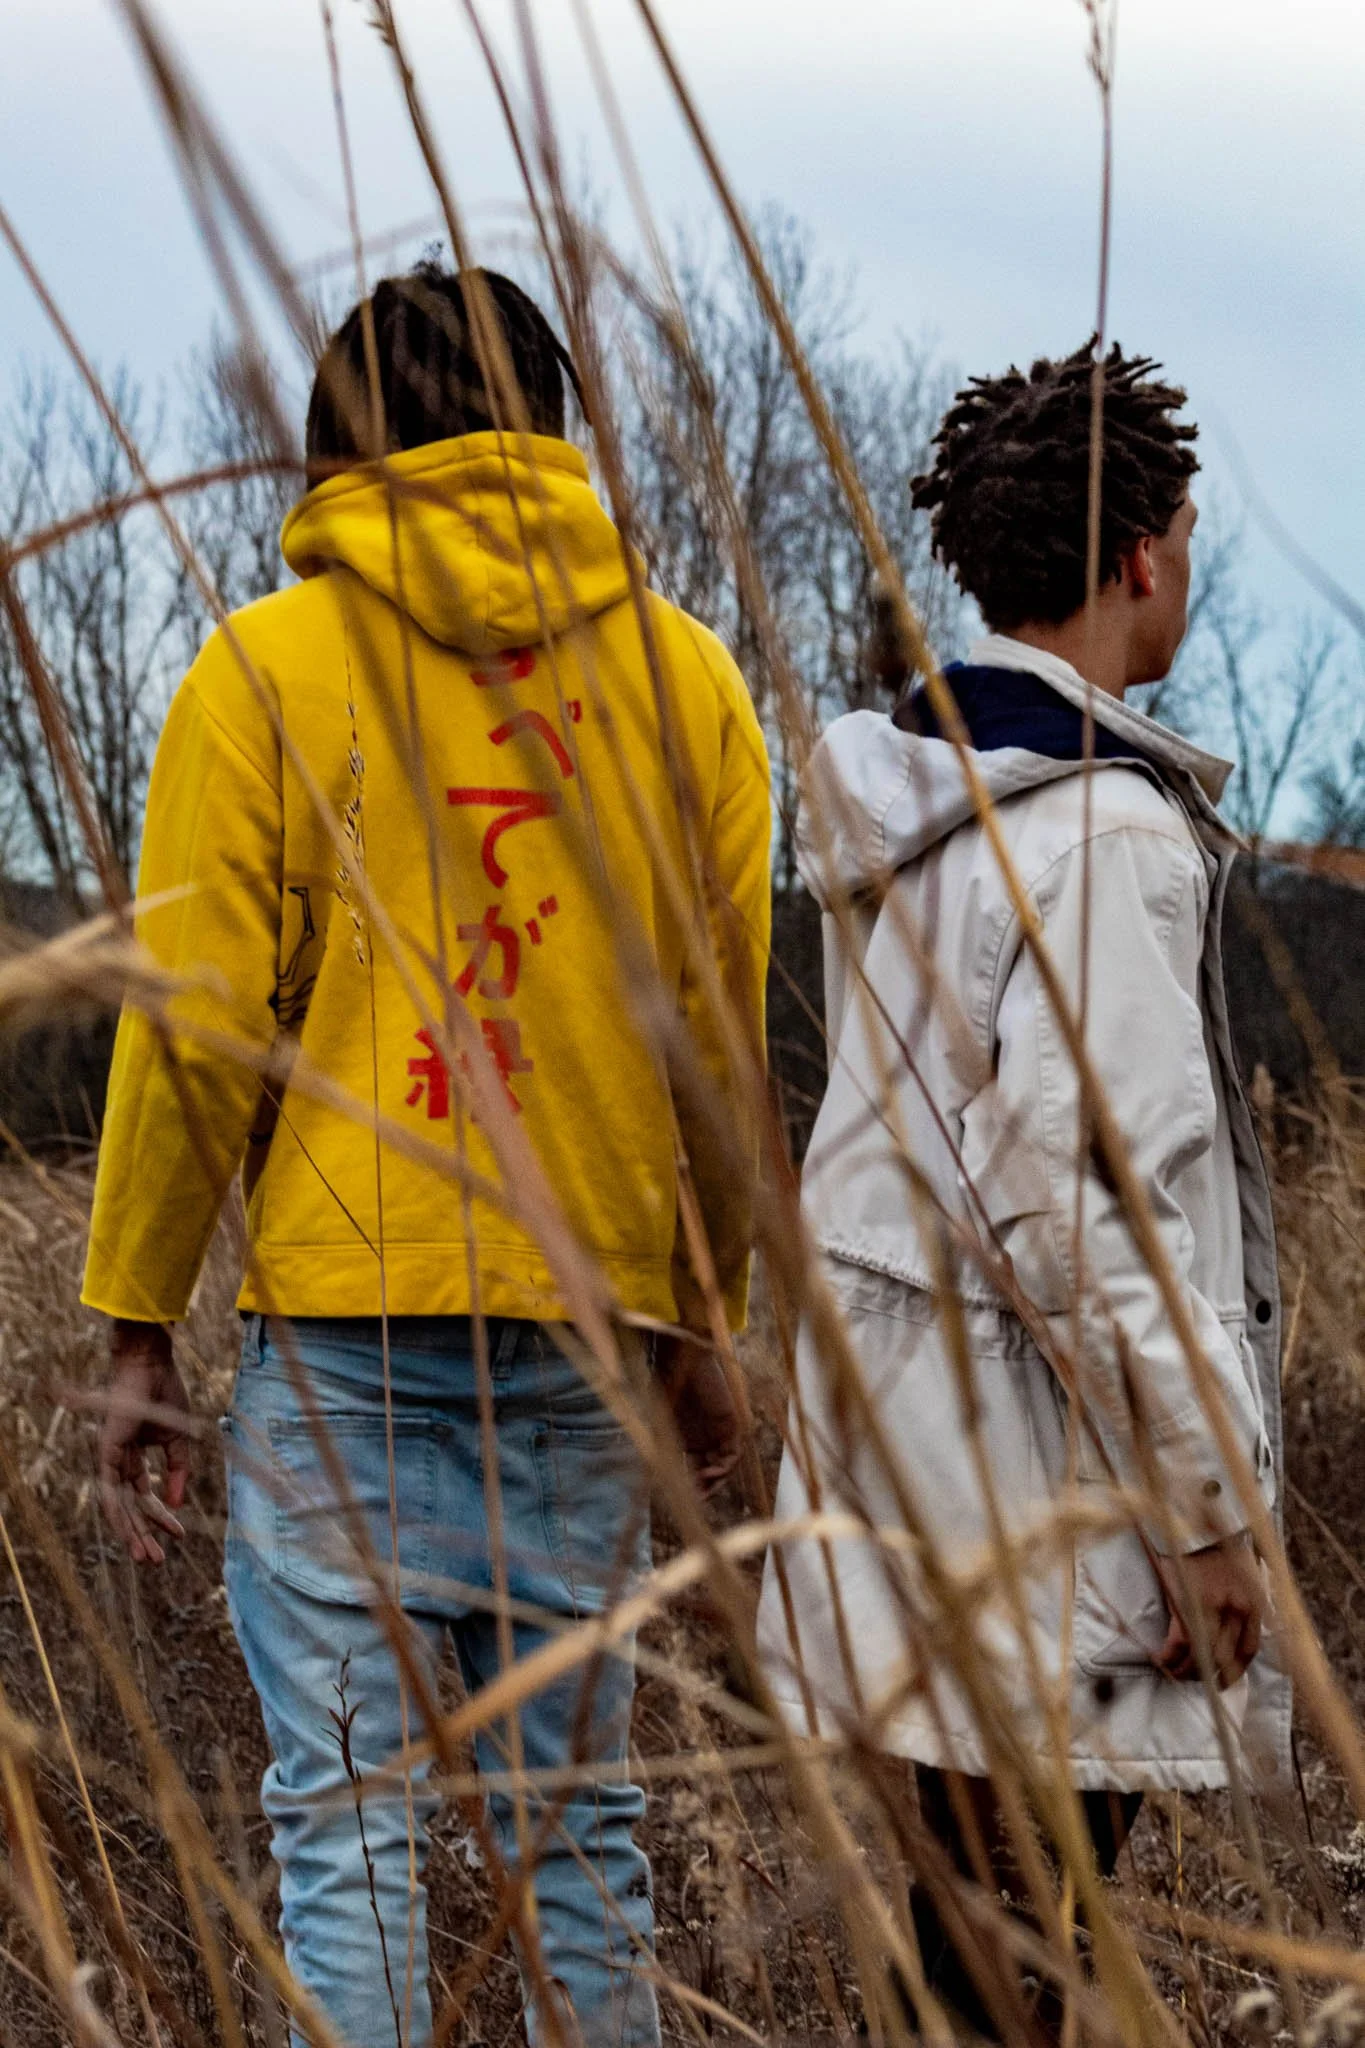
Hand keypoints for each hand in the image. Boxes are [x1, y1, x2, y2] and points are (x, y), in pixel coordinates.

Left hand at [98, 1320, 192, 1565]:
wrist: (152, 1366)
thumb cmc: (164, 1394)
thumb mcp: (178, 1440)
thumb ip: (178, 1471)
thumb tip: (177, 1505)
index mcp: (136, 1455)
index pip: (146, 1495)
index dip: (161, 1518)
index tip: (180, 1536)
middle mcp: (120, 1461)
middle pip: (130, 1507)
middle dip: (144, 1534)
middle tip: (156, 1560)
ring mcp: (111, 1458)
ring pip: (118, 1506)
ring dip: (130, 1533)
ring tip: (144, 1557)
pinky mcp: (106, 1453)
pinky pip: (109, 1491)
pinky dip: (119, 1513)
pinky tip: (128, 1533)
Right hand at [657, 1338, 741, 1499]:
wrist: (681, 1357)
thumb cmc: (665, 1383)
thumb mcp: (660, 1422)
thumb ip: (662, 1446)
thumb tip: (653, 1472)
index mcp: (692, 1436)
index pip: (698, 1468)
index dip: (691, 1486)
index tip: (680, 1500)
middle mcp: (709, 1436)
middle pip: (714, 1470)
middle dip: (705, 1489)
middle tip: (693, 1503)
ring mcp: (722, 1430)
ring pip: (725, 1465)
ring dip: (715, 1482)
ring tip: (700, 1491)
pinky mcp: (732, 1423)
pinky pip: (734, 1452)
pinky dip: (724, 1467)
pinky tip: (709, 1474)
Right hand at [1156, 1532, 1262, 1688]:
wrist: (1195, 1526)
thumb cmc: (1220, 1548)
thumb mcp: (1246, 1576)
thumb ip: (1246, 1605)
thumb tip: (1236, 1636)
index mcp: (1253, 1605)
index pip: (1248, 1651)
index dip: (1234, 1673)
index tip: (1222, 1680)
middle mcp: (1236, 1611)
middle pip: (1223, 1659)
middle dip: (1206, 1675)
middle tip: (1193, 1678)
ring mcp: (1211, 1609)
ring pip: (1200, 1656)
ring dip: (1185, 1671)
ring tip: (1174, 1671)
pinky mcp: (1186, 1605)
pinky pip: (1178, 1644)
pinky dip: (1168, 1656)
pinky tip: (1160, 1659)